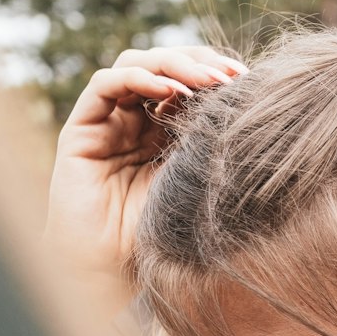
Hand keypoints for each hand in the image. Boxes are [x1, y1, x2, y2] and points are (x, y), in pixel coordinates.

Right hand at [44, 45, 247, 290]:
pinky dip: (139, 78)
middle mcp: (135, 120)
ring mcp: (107, 122)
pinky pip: (106, 85)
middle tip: (232, 75)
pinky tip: (169, 89)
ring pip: (136, 64)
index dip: (216, 73)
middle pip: (165, 66)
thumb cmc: (158, 237)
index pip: (189, 82)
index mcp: (166, 131)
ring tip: (206, 80)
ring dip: (174, 64)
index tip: (251, 80)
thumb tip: (255, 108)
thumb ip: (213, 145)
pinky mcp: (81, 129)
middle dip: (200, 63)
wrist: (110, 271)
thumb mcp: (198, 182)